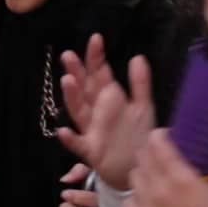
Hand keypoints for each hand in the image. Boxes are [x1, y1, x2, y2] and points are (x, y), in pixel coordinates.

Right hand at [57, 34, 154, 189]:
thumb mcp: (144, 107)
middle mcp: (97, 112)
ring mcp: (92, 131)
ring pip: (79, 112)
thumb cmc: (139, 136)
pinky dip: (70, 139)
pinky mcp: (92, 151)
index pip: (100, 74)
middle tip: (68, 55)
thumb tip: (137, 56)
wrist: (139, 167)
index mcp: (110, 99)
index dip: (97, 58)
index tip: (96, 39)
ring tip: (67, 82)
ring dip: (72, 97)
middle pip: (85, 89)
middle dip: (77, 72)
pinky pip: (79, 145)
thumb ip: (141, 83)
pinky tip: (63, 132)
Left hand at [127, 131, 207, 206]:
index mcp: (181, 177)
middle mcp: (158, 189)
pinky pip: (128, 201)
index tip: (166, 136)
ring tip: (155, 176)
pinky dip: (136, 196)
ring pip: (134, 177)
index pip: (157, 143)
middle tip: (162, 155)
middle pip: (142, 157)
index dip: (160, 135)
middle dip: (152, 151)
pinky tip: (147, 198)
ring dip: (144, 172)